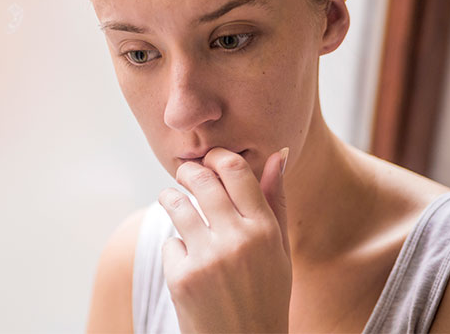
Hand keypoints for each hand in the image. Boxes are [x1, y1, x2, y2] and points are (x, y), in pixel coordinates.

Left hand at [158, 147, 290, 332]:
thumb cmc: (265, 295)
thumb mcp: (280, 250)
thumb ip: (275, 201)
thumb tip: (277, 154)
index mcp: (265, 231)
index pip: (235, 170)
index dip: (216, 157)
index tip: (208, 160)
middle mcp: (238, 241)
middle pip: (200, 179)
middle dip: (187, 172)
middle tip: (185, 176)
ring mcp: (207, 259)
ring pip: (176, 203)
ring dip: (170, 198)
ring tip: (174, 201)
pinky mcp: (182, 278)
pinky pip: (170, 243)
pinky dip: (175, 250)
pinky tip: (188, 264)